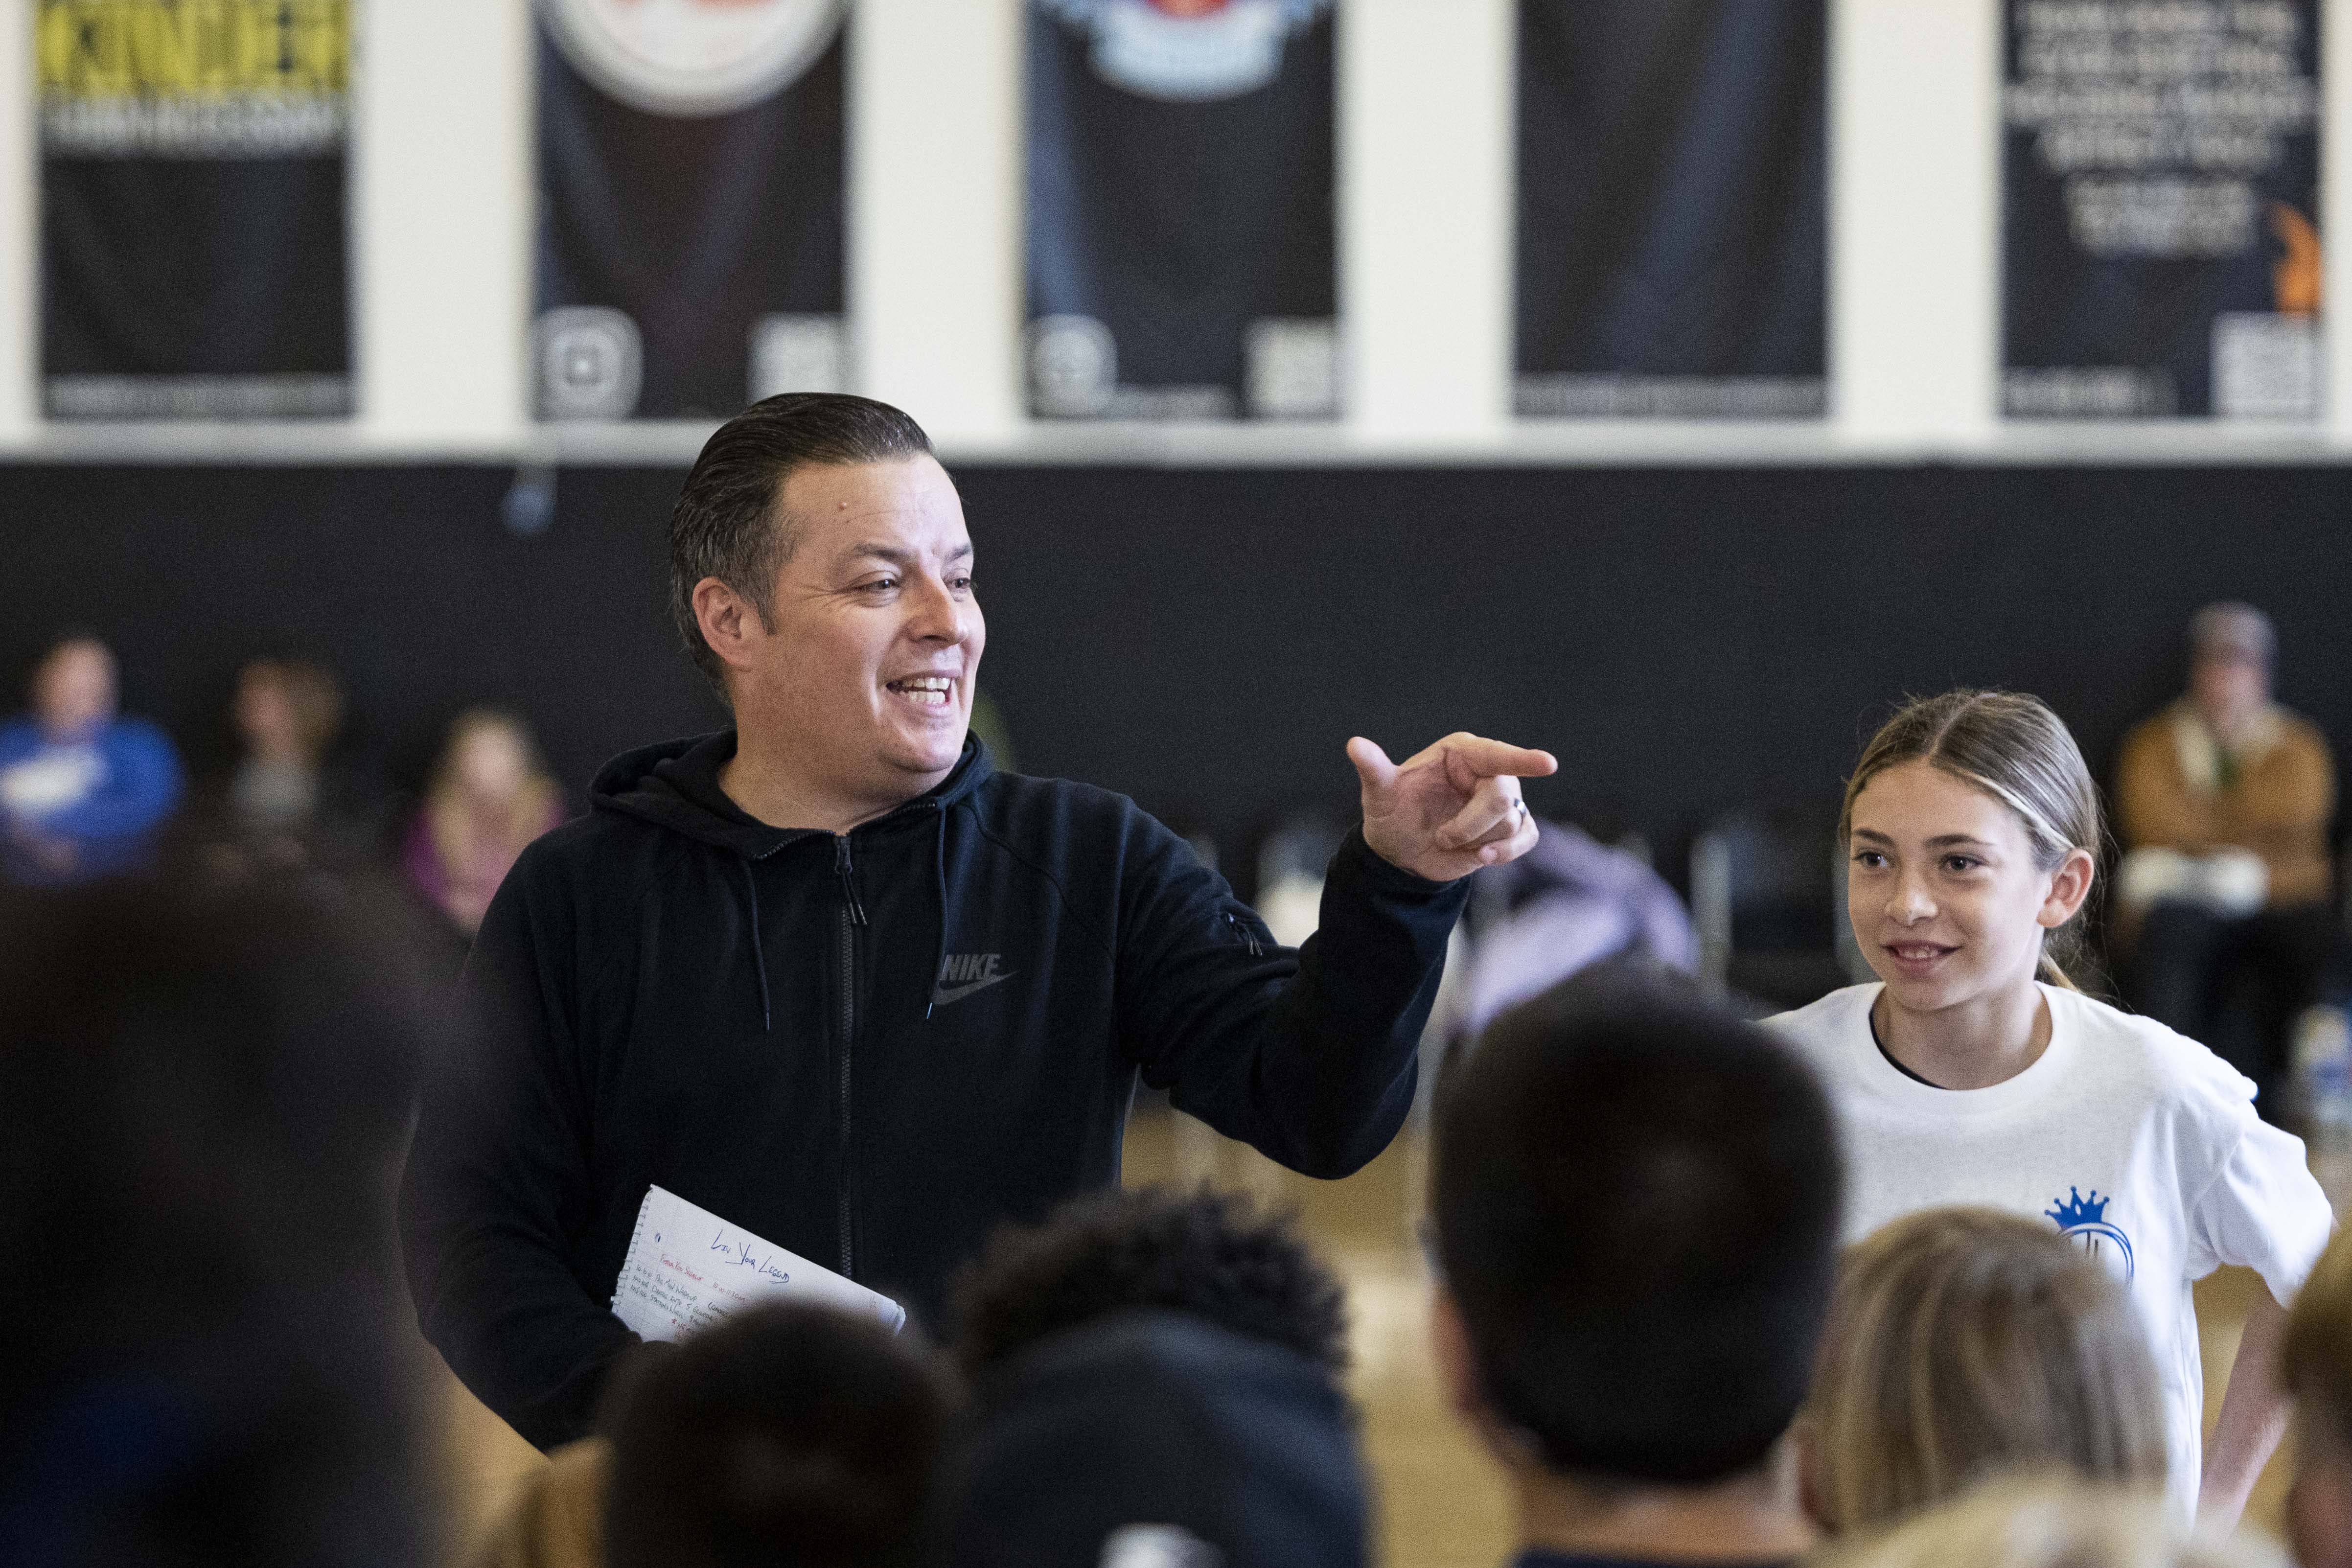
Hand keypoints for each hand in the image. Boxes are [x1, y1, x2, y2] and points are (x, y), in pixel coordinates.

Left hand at [1347, 733, 1557, 881]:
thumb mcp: (1380, 793)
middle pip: (1502, 796)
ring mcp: (1503, 800)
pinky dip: (1505, 852)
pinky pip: (1526, 838)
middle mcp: (1487, 772)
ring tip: (1448, 841)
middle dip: (1470, 824)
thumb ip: (1373, 769)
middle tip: (1442, 835)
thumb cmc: (1392, 814)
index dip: (1522, 758)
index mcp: (1461, 753)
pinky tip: (1481, 856)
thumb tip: (1354, 745)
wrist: (1401, 852)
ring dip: (1476, 840)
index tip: (1548, 764)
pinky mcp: (1511, 828)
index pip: (1496, 754)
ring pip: (1512, 822)